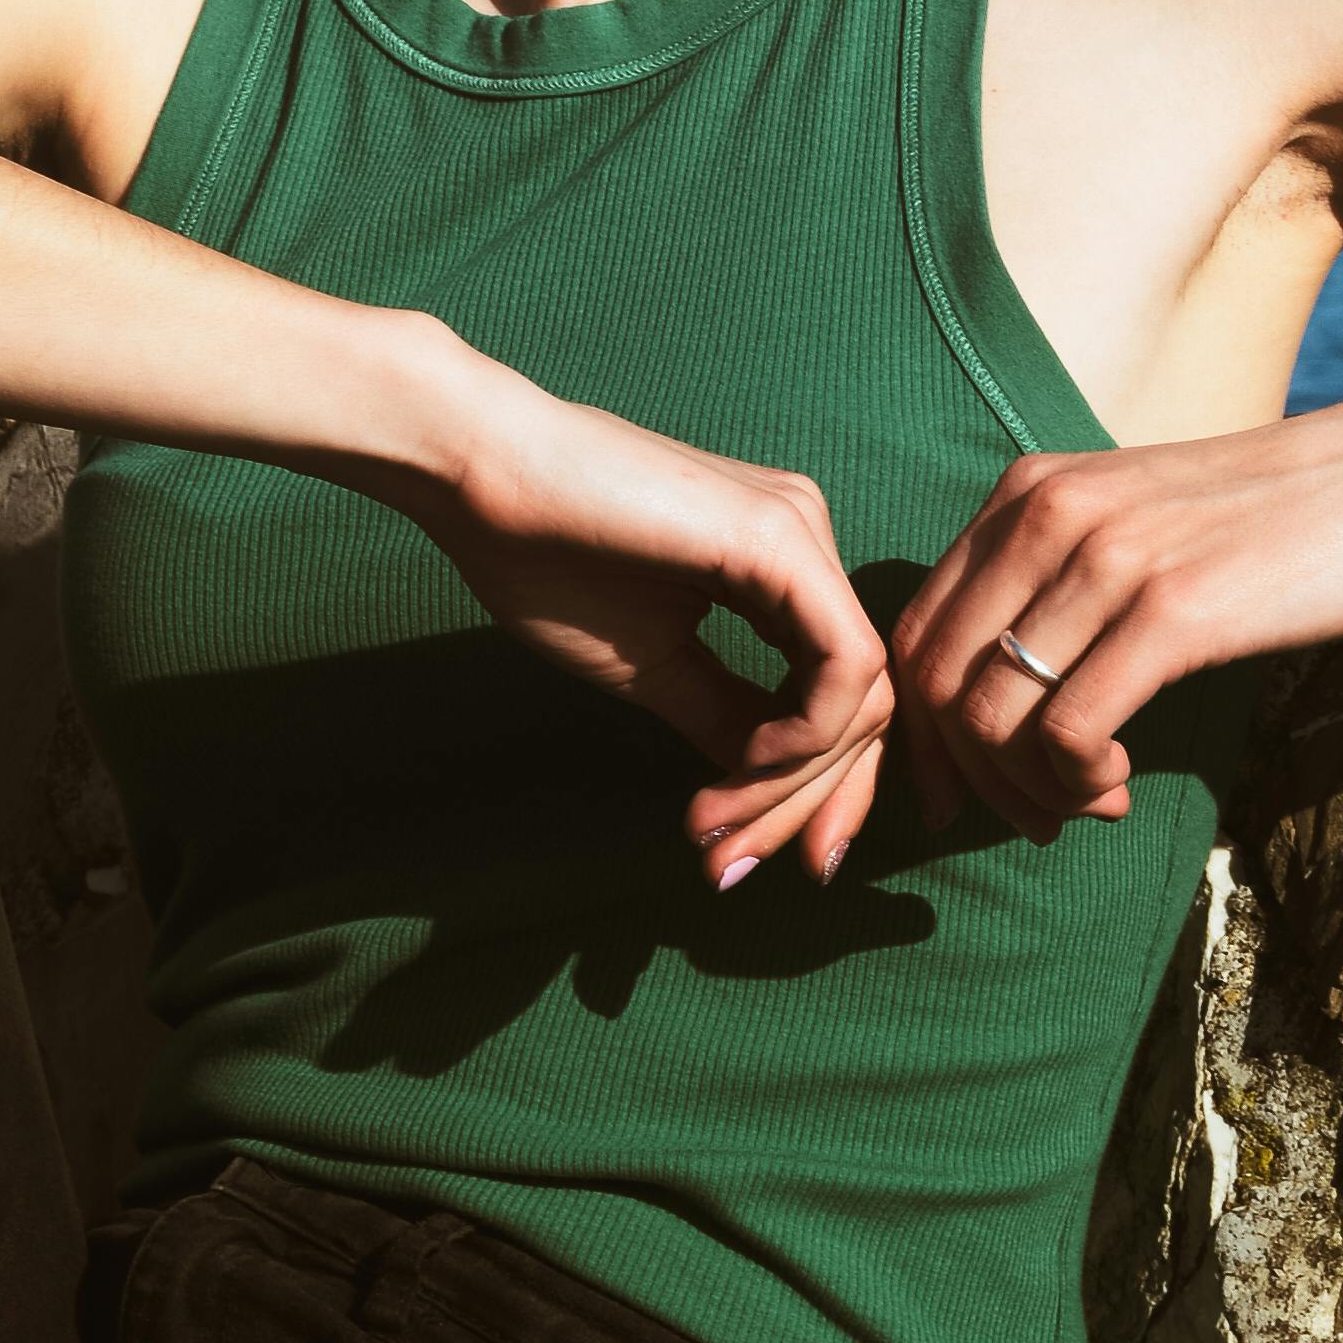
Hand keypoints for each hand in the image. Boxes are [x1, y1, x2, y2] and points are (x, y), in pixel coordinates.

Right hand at [387, 364, 893, 884]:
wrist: (481, 475)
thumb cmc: (547, 559)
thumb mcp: (654, 667)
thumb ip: (726, 721)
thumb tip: (770, 791)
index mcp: (782, 569)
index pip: (839, 697)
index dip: (814, 794)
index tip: (748, 859)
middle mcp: (810, 545)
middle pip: (862, 705)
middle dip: (808, 806)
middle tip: (731, 867)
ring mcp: (804, 536)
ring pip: (860, 695)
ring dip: (795, 786)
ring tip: (715, 826)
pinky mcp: (783, 541)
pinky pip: (842, 664)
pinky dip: (806, 735)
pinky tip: (745, 766)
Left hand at [888, 380, 1342, 835]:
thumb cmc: (1263, 521)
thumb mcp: (1130, 522)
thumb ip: (1053, 582)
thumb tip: (991, 698)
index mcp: (1024, 493)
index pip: (916, 632)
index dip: (922, 733)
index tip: (960, 791)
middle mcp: (1047, 514)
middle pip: (937, 682)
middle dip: (969, 775)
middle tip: (1032, 816)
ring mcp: (1105, 559)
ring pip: (993, 716)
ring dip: (1028, 789)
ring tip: (1090, 800)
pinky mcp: (1171, 612)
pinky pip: (1068, 730)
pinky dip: (1077, 781)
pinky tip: (1120, 783)